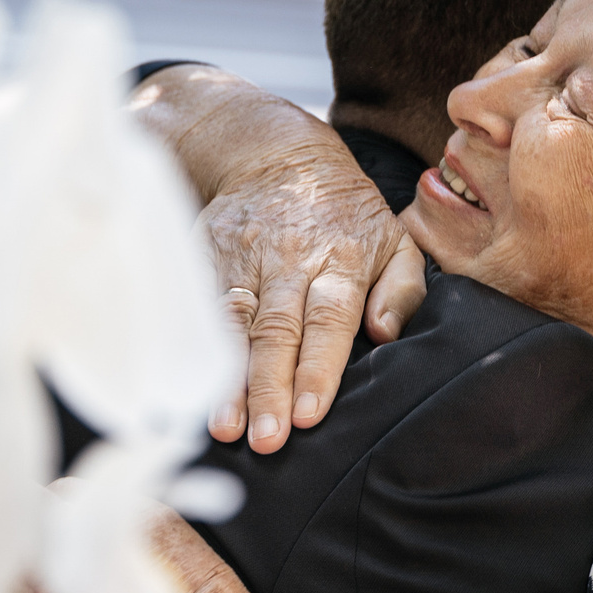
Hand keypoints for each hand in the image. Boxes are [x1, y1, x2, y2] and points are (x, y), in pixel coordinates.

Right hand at [205, 165, 419, 452]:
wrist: (275, 153)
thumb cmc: (345, 214)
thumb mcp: (394, 238)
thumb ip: (403, 288)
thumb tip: (387, 333)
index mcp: (340, 258)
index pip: (329, 320)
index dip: (317, 367)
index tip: (309, 413)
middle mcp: (288, 260)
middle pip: (276, 331)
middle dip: (269, 387)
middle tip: (266, 438)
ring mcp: (242, 260)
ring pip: (233, 325)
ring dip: (227, 379)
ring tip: (224, 426)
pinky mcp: (205, 256)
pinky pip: (198, 309)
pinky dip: (193, 350)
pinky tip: (189, 388)